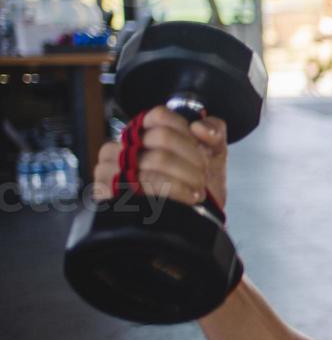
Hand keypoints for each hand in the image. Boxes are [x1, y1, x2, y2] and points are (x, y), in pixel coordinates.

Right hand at [92, 106, 229, 209]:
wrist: (192, 223)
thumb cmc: (198, 185)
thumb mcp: (212, 154)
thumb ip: (214, 131)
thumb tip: (199, 127)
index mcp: (141, 135)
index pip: (159, 116)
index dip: (186, 134)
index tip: (201, 153)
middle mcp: (120, 148)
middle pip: (162, 137)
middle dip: (192, 158)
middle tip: (203, 176)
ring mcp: (109, 169)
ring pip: (157, 160)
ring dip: (188, 176)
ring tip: (199, 190)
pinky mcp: (109, 193)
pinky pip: (148, 184)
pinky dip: (176, 191)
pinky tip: (189, 198)